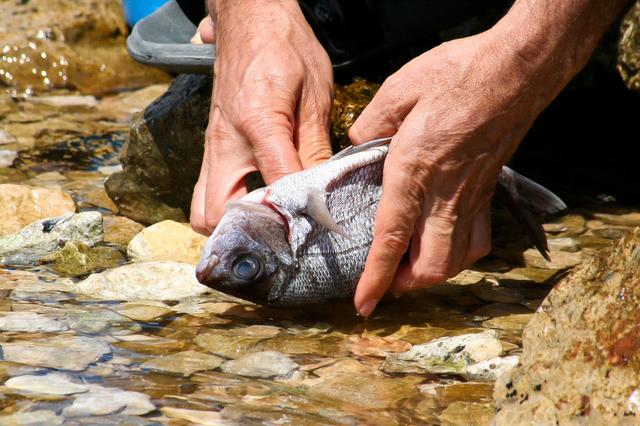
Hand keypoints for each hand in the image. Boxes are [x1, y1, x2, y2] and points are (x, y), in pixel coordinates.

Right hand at [190, 0, 333, 234]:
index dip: (300, 213)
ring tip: (268, 227)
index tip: (320, 227)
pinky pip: (208, 191)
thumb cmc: (284, 47)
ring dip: (231, 225)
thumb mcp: (314, 91)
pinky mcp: (212, 148)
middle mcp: (225, 142)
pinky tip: (257, 205)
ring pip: (202, 209)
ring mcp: (212, 147)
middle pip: (215, 214)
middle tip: (282, 238)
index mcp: (257, 123)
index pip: (277, 186)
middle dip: (246, 234)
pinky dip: (227, 207)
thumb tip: (322, 189)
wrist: (248, 18)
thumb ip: (315, 144)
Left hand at [349, 0, 628, 317]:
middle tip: (384, 280)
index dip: (375, 279)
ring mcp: (473, 197)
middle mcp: (445, 195)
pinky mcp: (489, 191)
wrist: (515, 70)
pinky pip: (480, 239)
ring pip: (458, 260)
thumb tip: (359, 142)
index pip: (391, 240)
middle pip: (431, 267)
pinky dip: (460, 254)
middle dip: (404, 285)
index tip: (363, 305)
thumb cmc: (457, 74)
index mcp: (414, 173)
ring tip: (410, 266)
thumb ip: (370, 124)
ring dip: (432, 273)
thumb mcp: (396, 91)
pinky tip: (445, 241)